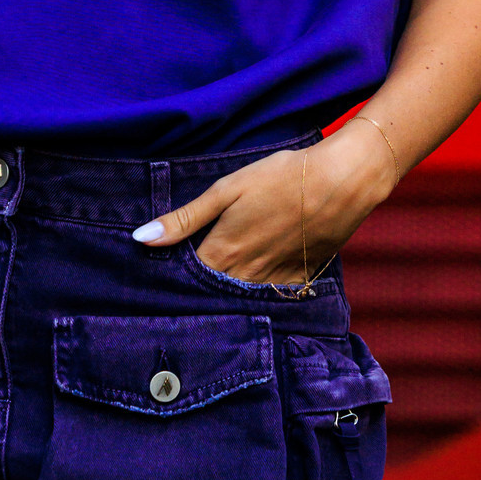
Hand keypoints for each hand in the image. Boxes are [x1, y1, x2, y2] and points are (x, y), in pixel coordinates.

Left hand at [131, 117, 401, 285]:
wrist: (340, 183)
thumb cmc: (280, 179)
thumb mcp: (226, 190)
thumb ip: (184, 219)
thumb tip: (140, 238)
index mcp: (222, 254)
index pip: (185, 283)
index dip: (169, 283)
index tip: (152, 284)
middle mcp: (245, 276)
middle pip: (210, 297)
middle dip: (194, 296)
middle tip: (176, 295)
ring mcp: (274, 281)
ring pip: (239, 300)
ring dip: (223, 299)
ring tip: (207, 295)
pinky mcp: (298, 279)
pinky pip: (270, 297)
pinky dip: (256, 296)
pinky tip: (249, 286)